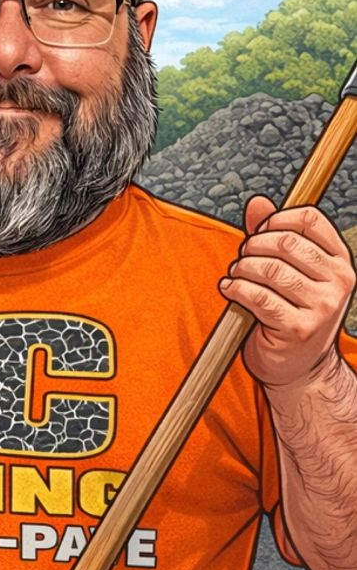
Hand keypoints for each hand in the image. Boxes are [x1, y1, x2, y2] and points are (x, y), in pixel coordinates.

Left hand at [219, 195, 355, 388]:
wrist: (302, 365)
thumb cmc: (293, 313)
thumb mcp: (292, 271)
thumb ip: (274, 235)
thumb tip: (257, 203)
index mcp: (340, 260)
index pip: (309, 219)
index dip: (275, 220)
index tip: (258, 233)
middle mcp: (339, 281)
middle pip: (285, 242)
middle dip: (252, 247)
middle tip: (242, 259)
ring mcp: (322, 306)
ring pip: (268, 269)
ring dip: (242, 270)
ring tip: (236, 277)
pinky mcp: (299, 328)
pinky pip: (257, 297)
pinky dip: (236, 290)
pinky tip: (230, 290)